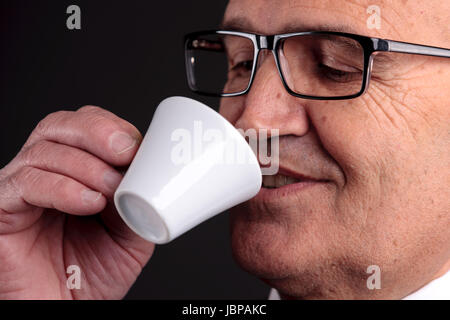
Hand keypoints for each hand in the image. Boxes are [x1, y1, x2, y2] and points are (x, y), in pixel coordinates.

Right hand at [0, 106, 154, 298]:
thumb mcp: (131, 234)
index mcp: (76, 171)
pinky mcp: (3, 208)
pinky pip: (26, 183)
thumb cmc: (93, 275)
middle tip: (124, 153)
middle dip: (97, 132)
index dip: (113, 128)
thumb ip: (139, 201)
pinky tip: (88, 202)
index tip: (138, 147)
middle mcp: (46, 173)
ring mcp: (22, 188)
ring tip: (110, 191)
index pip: (87, 126)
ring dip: (87, 166)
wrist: (66, 310)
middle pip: (61, 125)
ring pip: (45, 149)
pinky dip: (63, 187)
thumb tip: (150, 171)